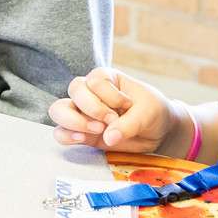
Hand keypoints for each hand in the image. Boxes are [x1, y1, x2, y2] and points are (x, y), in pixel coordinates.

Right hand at [48, 67, 180, 153]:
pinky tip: (82, 139)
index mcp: (105, 78)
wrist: (158, 132)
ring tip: (96, 130)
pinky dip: (67, 136)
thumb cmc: (153, 112)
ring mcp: (83, 113)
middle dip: (92, 108)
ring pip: (58, 110)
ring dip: (74, 121)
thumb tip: (108, 137)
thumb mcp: (148, 113)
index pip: (95, 80)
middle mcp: (90, 93)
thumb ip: (129, 124)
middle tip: (111, 121)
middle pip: (74, 90)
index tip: (127, 105)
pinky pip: (61, 133)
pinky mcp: (82, 132)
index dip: (109, 96)